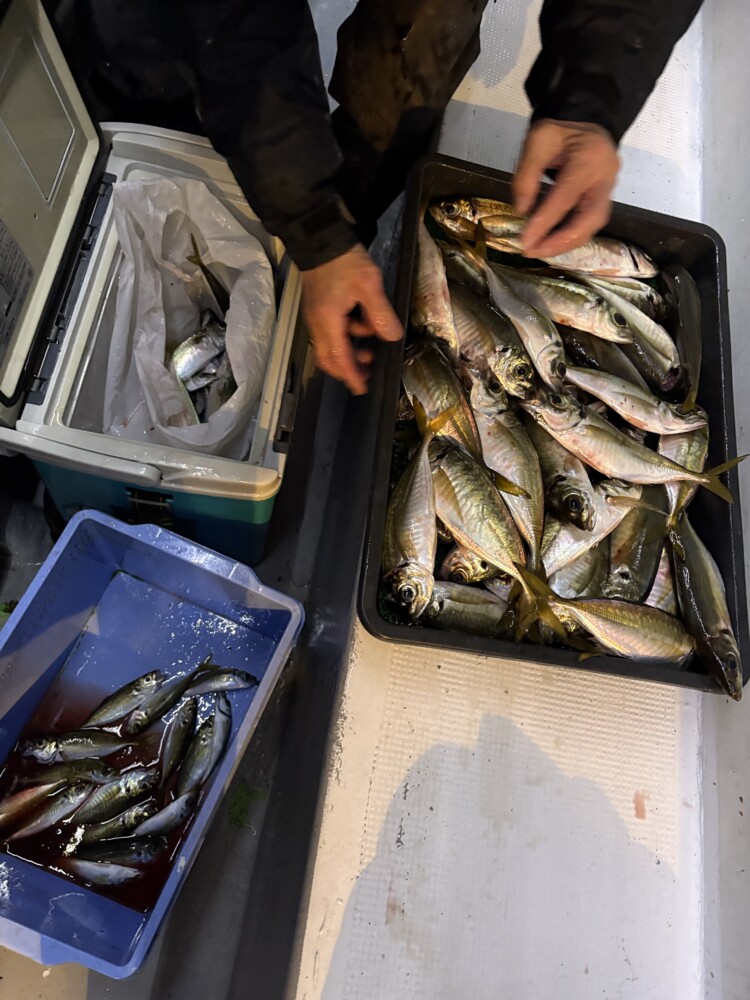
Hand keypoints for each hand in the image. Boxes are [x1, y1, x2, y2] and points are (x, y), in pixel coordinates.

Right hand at [301, 245, 402, 394]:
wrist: (322, 237)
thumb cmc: (344, 261)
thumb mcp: (369, 285)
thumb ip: (380, 314)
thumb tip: (392, 337)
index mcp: (328, 321)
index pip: (339, 358)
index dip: (351, 375)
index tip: (362, 388)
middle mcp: (317, 323)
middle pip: (328, 358)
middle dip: (347, 369)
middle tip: (366, 374)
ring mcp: (316, 316)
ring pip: (329, 346)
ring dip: (349, 352)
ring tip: (370, 348)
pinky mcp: (318, 308)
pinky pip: (330, 333)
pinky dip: (346, 337)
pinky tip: (362, 325)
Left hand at [513, 120, 619, 258]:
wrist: (584, 123)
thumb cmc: (559, 132)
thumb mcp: (537, 140)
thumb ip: (527, 174)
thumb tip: (521, 211)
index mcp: (589, 157)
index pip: (566, 196)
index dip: (546, 221)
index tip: (525, 241)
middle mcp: (605, 176)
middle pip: (590, 218)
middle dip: (561, 241)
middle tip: (534, 251)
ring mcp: (609, 189)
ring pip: (593, 225)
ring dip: (566, 243)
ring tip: (539, 251)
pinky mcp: (605, 199)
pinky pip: (591, 223)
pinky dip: (571, 237)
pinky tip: (551, 243)